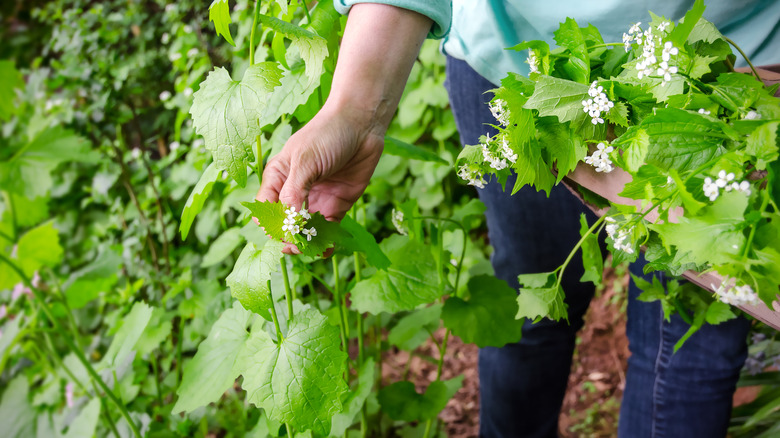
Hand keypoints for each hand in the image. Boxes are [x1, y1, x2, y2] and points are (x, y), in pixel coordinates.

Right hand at [254, 4, 430, 253]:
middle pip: (285, 224)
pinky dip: (326, 242)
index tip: (282, 233)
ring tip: (312, 251)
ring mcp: (315, 199)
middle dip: (289, 237)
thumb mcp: (305, 162)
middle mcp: (295, 191)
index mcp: (278, 177)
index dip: (271, 225)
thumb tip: (288, 222)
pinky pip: (328, 229)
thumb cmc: (327, 134)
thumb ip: (294, 193)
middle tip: (296, 246)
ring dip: (307, 243)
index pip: (266, 209)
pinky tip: (326, 250)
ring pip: (306, 230)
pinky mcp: (337, 205)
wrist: (362, 124)